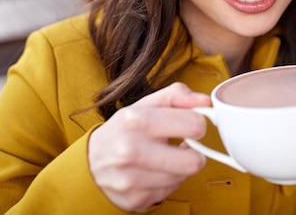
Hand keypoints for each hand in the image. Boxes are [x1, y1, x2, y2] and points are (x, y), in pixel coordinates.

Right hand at [88, 82, 210, 211]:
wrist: (90, 162)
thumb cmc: (124, 130)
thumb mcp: (145, 105)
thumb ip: (176, 96)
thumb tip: (205, 101)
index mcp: (136, 120)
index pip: (194, 125)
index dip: (198, 125)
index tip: (191, 126)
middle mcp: (130, 150)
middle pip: (193, 162)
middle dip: (194, 153)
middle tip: (184, 147)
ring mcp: (130, 179)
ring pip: (182, 178)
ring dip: (179, 168)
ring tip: (165, 157)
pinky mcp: (134, 199)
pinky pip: (169, 192)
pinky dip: (166, 182)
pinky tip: (154, 172)